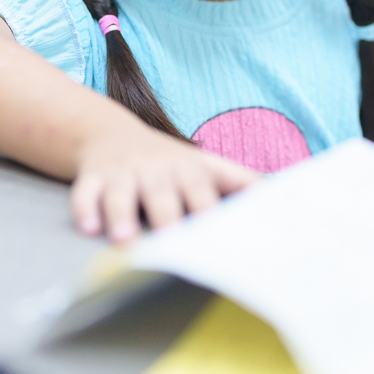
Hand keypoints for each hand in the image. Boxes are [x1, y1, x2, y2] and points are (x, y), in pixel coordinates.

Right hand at [70, 122, 258, 241]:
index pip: (202, 191)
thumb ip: (242, 183)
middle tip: (170, 240)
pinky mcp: (93, 177)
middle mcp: (155, 170)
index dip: (208, 210)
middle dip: (165, 215)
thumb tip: (287, 198)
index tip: (216, 233)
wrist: (111, 133)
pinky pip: (86, 192)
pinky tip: (88, 227)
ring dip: (121, 215)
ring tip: (123, 240)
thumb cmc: (170, 162)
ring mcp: (122, 173)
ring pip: (121, 193)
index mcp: (188, 170)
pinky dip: (85, 208)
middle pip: (161, 193)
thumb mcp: (207, 166)